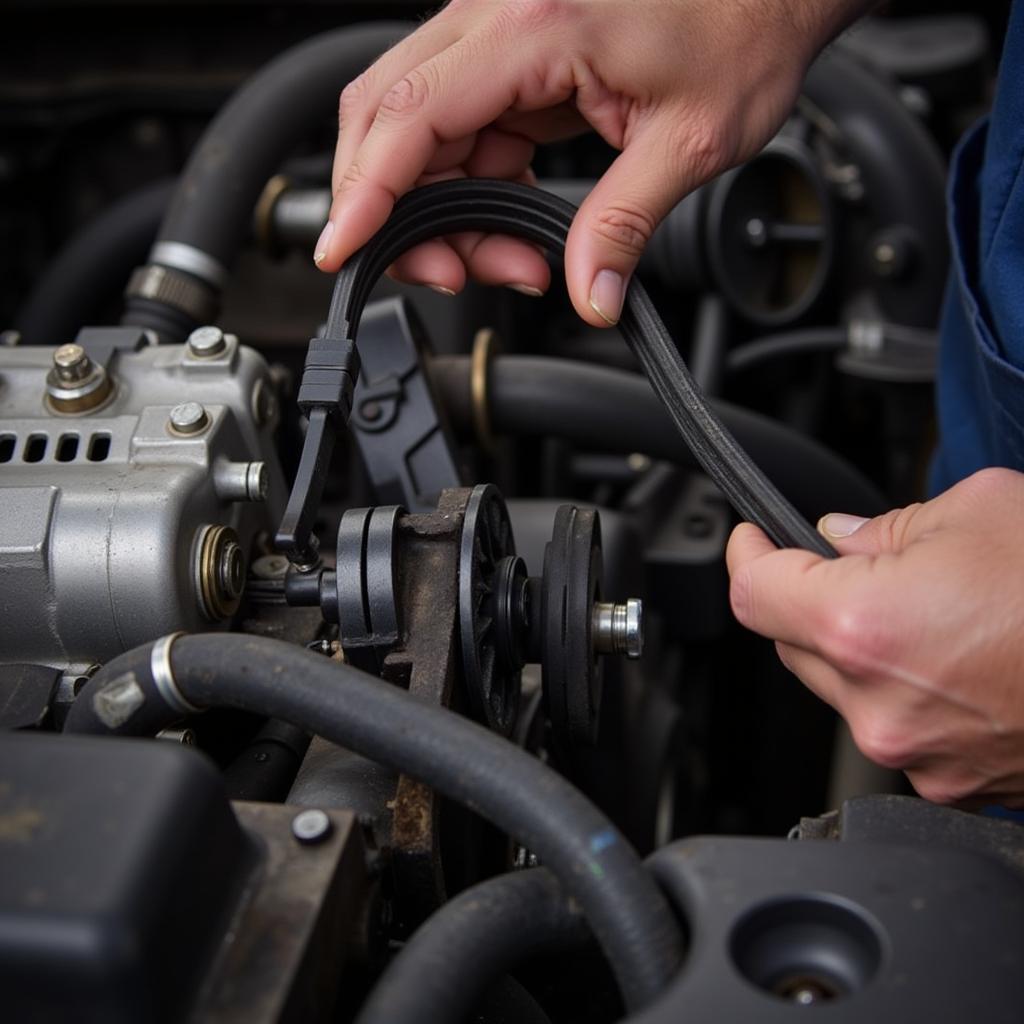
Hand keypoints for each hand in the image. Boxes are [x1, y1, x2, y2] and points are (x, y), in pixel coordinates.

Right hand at [316, 0, 867, 325]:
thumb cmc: (741, 28)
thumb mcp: (687, 142)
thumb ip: (623, 225)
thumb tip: (589, 294)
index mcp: (534, 26)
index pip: (410, 115)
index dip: (366, 192)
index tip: (342, 247)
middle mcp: (499, 16)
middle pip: (388, 115)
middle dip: (396, 210)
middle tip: (448, 272)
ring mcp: (500, 34)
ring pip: (418, 128)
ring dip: (440, 209)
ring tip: (506, 260)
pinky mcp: (513, 56)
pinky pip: (459, 129)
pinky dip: (469, 187)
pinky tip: (511, 224)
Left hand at [726, 468, 1023, 807]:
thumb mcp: (976, 512)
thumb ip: (884, 528)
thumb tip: (839, 540)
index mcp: (864, 627)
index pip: (752, 593)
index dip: (745, 555)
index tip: (751, 540)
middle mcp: (877, 703)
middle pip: (788, 642)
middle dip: (805, 598)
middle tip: (850, 566)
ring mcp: (914, 752)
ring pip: (838, 687)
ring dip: (856, 647)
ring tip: (927, 612)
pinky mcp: (951, 781)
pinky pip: (892, 723)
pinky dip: (899, 688)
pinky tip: (951, 657)